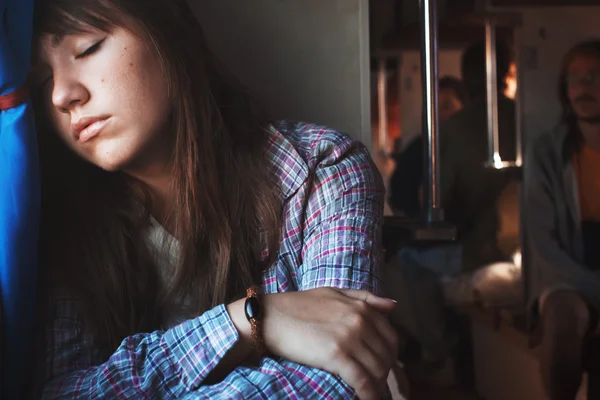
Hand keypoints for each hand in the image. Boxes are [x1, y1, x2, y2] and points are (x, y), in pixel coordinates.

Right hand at [262, 288, 398, 399]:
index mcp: (362, 307)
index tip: (382, 366)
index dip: (390, 355)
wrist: (271, 316)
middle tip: (376, 384)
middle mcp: (360, 321)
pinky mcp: (336, 355)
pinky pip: (362, 380)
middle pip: (386, 356)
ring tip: (371, 393)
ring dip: (378, 386)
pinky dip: (369, 394)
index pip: (390, 337)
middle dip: (384, 373)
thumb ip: (365, 298)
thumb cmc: (299, 305)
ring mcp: (349, 338)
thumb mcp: (334, 293)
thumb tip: (393, 306)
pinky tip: (367, 399)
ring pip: (377, 369)